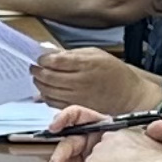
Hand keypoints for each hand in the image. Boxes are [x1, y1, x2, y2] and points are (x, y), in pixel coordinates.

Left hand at [31, 46, 161, 117]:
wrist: (128, 94)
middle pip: (48, 77)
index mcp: (86, 64)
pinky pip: (54, 103)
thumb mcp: (96, 54)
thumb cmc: (113, 72)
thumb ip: (73, 54)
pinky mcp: (76, 107)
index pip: (55, 61)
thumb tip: (52, 54)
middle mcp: (80, 81)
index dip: (43, 59)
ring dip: (39, 84)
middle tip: (33, 68)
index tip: (40, 58)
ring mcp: (77, 96)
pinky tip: (46, 90)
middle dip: (37, 71)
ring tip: (38, 78)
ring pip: (48, 91)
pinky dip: (46, 97)